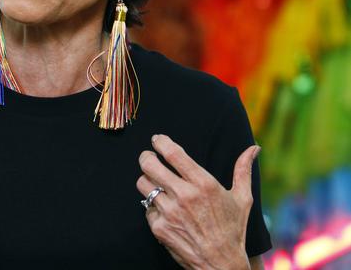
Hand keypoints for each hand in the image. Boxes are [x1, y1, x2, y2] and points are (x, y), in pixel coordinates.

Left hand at [137, 134, 259, 269]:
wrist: (221, 264)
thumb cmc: (233, 230)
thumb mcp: (242, 199)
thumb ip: (243, 170)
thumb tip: (254, 148)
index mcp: (203, 184)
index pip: (172, 153)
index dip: (160, 142)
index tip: (157, 140)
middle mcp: (184, 196)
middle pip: (149, 164)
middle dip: (146, 157)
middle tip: (148, 157)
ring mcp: (169, 212)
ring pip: (143, 184)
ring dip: (147, 180)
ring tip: (154, 182)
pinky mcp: (159, 227)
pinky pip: (146, 207)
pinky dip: (152, 206)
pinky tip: (163, 209)